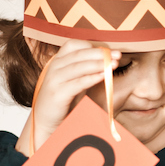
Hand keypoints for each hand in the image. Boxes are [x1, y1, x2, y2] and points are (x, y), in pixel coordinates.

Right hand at [16, 40, 119, 154]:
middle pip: (79, 54)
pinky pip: (77, 83)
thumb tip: (108, 58)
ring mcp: (54, 79)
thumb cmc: (65, 99)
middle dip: (100, 54)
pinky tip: (103, 76)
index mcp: (58, 60)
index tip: (109, 51)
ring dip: (98, 64)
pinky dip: (91, 78)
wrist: (47, 120)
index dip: (92, 46)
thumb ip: (87, 69)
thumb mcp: (75, 79)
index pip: (74, 45)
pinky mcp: (57, 93)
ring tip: (114, 64)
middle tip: (117, 55)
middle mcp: (54, 67)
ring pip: (78, 67)